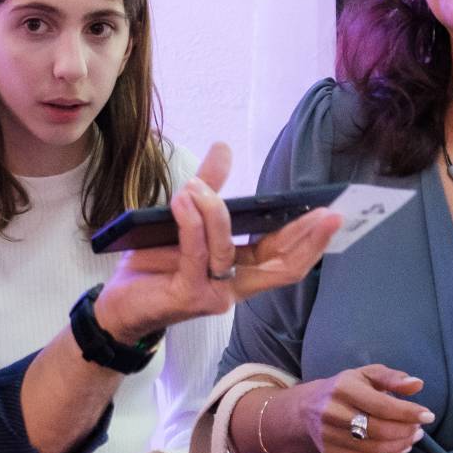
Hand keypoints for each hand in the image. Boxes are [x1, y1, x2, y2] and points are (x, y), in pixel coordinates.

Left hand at [92, 144, 340, 343]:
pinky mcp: (186, 295)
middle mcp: (232, 288)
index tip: (334, 212)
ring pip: (228, 250)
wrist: (117, 306)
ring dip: (214, 211)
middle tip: (321, 209)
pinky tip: (185, 199)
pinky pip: (196, 254)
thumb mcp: (183, 221)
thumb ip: (208, 187)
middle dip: (304, 235)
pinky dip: (192, 223)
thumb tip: (224, 147)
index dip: (313, 239)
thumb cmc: (153, 267)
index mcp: (241, 273)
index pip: (287, 259)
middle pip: (280, 265)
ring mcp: (212, 295)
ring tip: (196, 185)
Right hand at [295, 364, 430, 452]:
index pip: (382, 406)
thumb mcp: (366, 374)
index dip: (409, 413)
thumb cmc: (344, 388)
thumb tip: (418, 384)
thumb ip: (392, 377)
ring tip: (412, 437)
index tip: (428, 415)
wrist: (306, 409)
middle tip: (419, 428)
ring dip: (400, 445)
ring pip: (374, 448)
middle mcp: (332, 412)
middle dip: (406, 431)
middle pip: (380, 430)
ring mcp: (329, 435)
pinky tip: (399, 448)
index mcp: (343, 388)